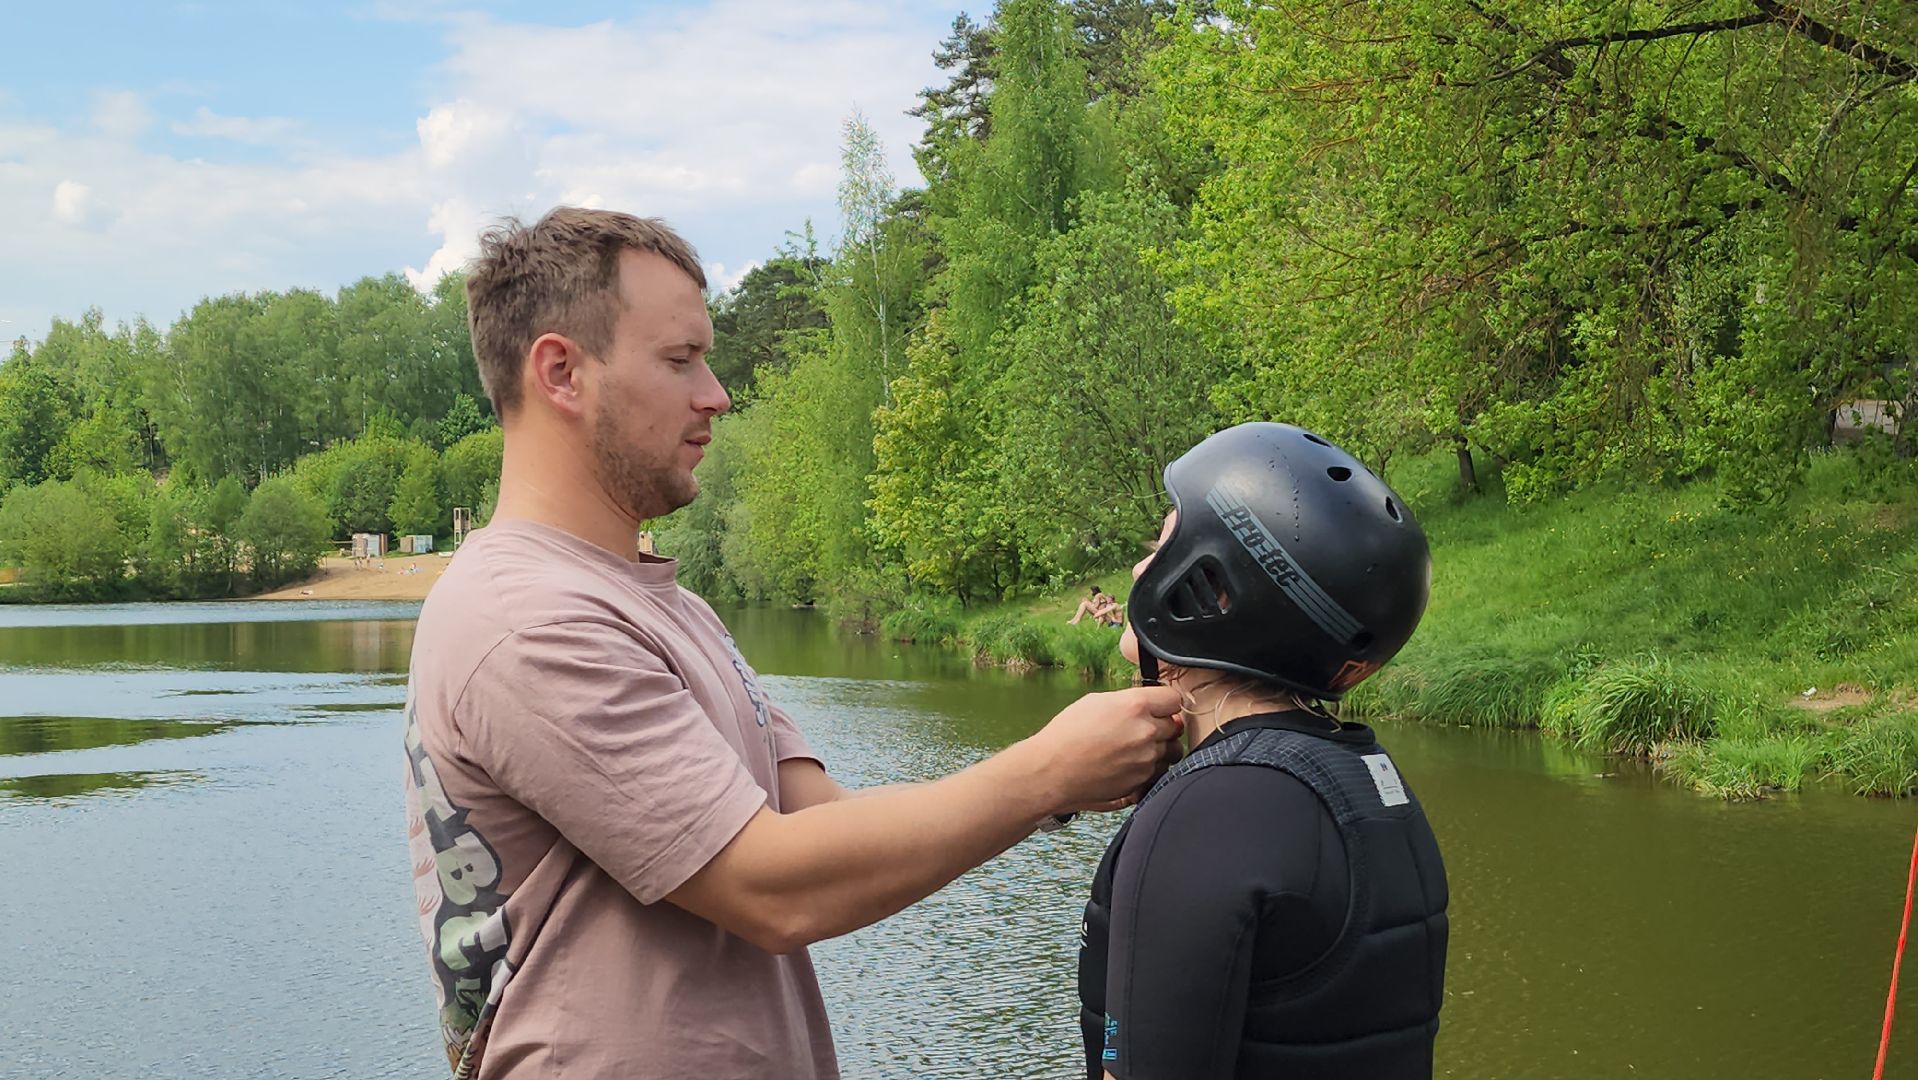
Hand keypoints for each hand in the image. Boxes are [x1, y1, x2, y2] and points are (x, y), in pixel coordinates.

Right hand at [1022, 686, 1183, 814]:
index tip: (1158, 708)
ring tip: (1136, 751)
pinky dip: (1149, 770)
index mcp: (1135, 706)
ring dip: (1159, 750)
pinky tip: (1128, 767)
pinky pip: (1159, 773)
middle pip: (1175, 727)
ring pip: (1171, 752)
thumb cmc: (1066, 734)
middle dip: (1162, 727)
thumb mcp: (1095, 702)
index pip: (1174, 699)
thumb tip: (1147, 706)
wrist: (1051, 772)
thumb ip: (1128, 702)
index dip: (1165, 704)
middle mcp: (1146, 732)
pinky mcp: (1141, 782)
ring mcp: (1146, 760)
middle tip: (1141, 730)